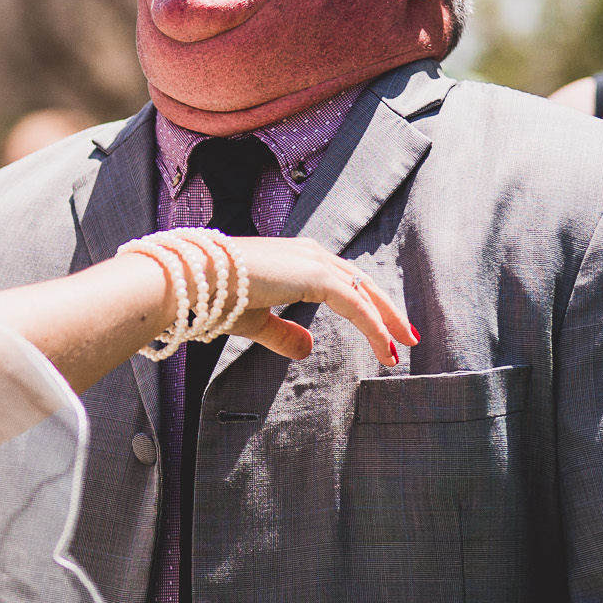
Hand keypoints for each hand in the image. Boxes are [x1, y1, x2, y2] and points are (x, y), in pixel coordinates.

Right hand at [223, 236, 413, 365]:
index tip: (383, 332)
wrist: (195, 281)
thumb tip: (308, 349)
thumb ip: (284, 334)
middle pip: (361, 283)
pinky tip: (383, 347)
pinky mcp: (314, 275)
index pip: (342, 282)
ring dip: (385, 320)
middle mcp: (309, 253)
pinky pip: (353, 304)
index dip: (365, 307)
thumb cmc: (217, 298)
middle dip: (386, 311)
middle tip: (406, 336)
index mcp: (296, 259)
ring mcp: (313, 261)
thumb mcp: (256, 322)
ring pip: (363, 292)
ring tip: (402, 346)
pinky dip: (372, 326)